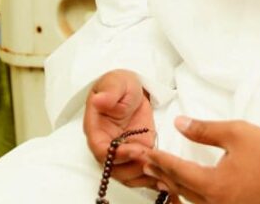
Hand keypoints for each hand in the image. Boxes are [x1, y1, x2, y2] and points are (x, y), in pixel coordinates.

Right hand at [83, 69, 156, 188]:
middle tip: (152, 158)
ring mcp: (121, 153)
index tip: (136, 149)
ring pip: (127, 175)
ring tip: (160, 166)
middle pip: (115, 169)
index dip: (117, 155)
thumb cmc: (119, 85)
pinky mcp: (136, 155)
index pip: (101, 151)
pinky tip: (164, 176)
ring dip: (143, 175)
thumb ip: (109, 93)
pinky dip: (151, 177)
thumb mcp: (116, 82)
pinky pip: (140, 173)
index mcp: (96, 129)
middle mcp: (106, 145)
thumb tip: (98, 100)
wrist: (131, 89)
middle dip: (134, 168)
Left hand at [143, 117, 259, 203]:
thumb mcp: (235, 132)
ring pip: (193, 201)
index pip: (178, 171)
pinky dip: (192, 196)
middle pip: (181, 189)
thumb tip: (179, 123)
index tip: (147, 152)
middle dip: (162, 174)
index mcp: (215, 185)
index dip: (160, 160)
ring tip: (160, 175)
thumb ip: (203, 130)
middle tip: (145, 162)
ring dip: (174, 186)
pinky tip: (188, 189)